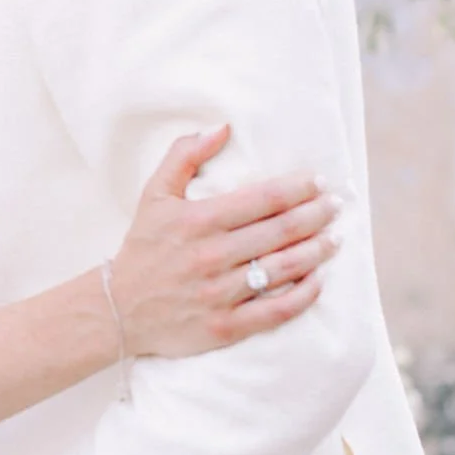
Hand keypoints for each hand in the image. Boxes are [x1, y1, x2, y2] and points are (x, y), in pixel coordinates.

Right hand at [110, 125, 341, 358]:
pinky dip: (304, 295)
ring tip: (336, 238)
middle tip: (337, 205)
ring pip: (284, 268)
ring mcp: (219, 293)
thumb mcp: (154, 194)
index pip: (263, 199)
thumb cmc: (143, 247)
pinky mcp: (225, 326)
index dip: (299, 188)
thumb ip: (184, 156)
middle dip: (317, 215)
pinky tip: (319, 279)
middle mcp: (211, 256)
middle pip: (281, 231)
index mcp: (198, 220)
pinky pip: (276, 310)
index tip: (319, 181)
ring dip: (317, 250)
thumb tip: (222, 128)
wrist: (118, 309)